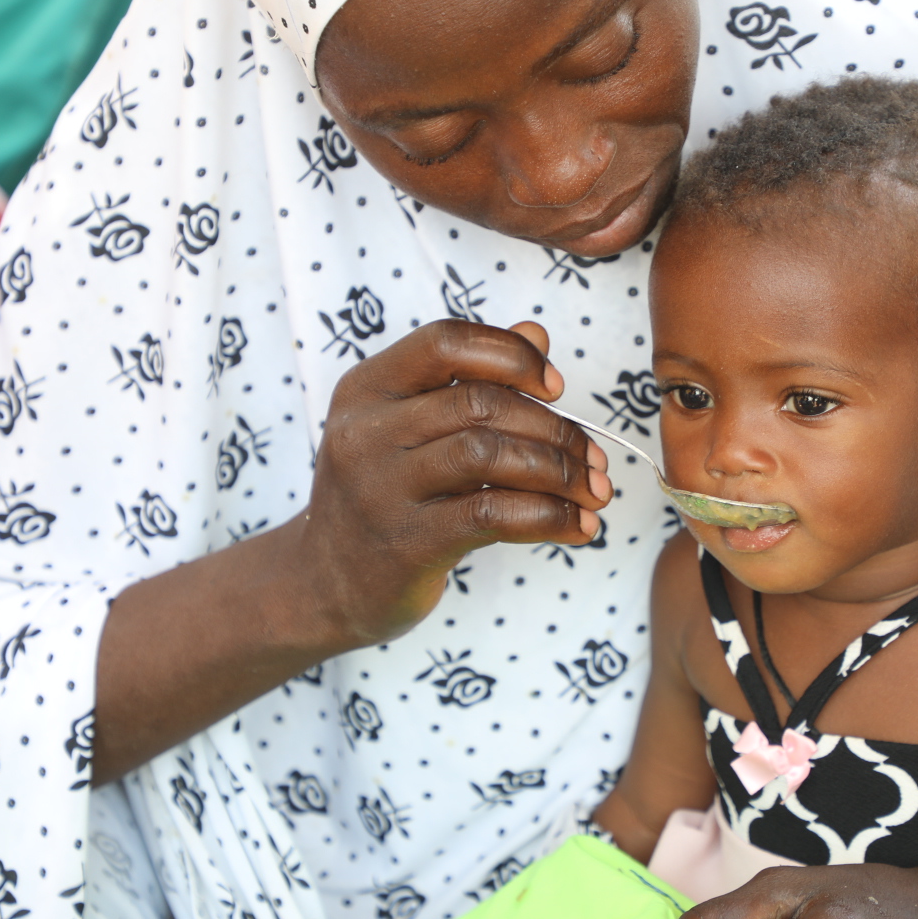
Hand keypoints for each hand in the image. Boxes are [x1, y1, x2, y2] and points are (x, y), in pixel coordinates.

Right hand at [296, 319, 610, 646]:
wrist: (323, 585)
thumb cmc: (384, 496)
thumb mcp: (410, 427)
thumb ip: (470, 379)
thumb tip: (537, 333)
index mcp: (368, 387)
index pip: (446, 342)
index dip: (512, 355)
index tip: (556, 387)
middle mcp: (366, 431)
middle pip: (480, 402)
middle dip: (555, 428)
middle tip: (594, 459)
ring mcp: (381, 488)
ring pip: (490, 455)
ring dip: (559, 472)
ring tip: (594, 492)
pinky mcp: (406, 543)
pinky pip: (493, 515)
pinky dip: (549, 516)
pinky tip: (577, 526)